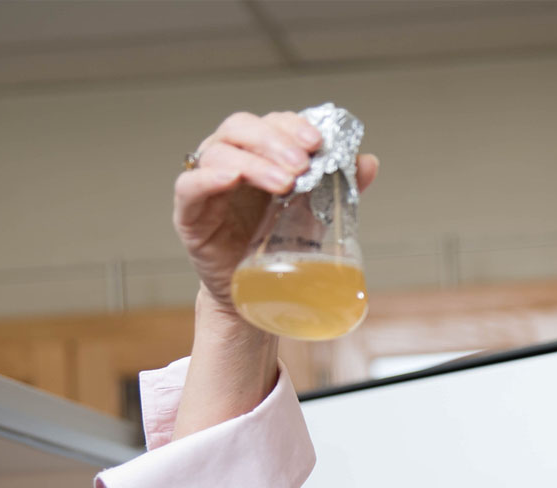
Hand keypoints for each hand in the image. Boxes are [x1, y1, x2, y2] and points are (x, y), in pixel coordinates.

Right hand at [173, 110, 378, 308]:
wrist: (264, 295)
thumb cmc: (285, 248)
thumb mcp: (318, 213)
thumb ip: (340, 186)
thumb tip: (368, 161)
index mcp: (261, 155)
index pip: (271, 123)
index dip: (292, 126)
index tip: (317, 142)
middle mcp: (231, 161)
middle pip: (241, 128)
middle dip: (275, 141)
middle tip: (301, 163)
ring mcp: (208, 185)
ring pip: (218, 152)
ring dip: (253, 162)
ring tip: (283, 183)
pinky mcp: (189, 214)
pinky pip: (189, 186)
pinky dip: (208, 178)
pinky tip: (230, 178)